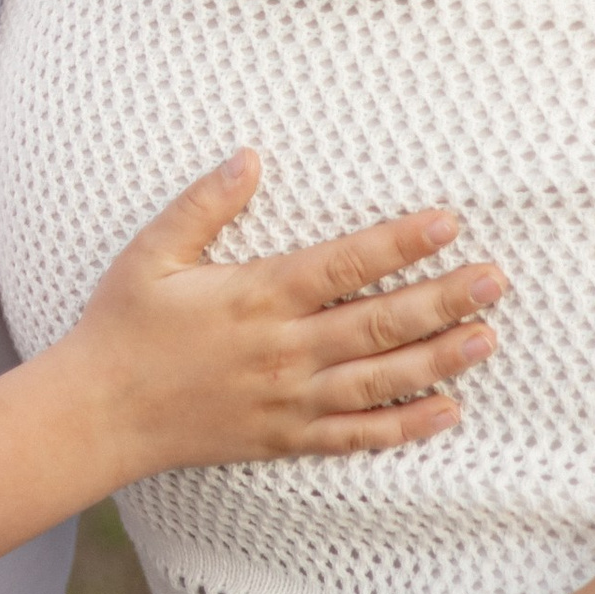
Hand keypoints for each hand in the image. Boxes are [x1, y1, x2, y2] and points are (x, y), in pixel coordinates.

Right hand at [67, 153, 506, 477]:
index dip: (399, 242)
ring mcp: (288, 400)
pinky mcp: (284, 438)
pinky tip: (447, 411)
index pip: (344, 264)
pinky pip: (355, 435)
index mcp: (257, 296)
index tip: (448, 223)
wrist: (99, 414)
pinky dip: (404, 426)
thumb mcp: (154, 251)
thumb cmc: (125, 324)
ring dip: (439, 359)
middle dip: (442, 299)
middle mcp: (283, 350)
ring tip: (487, 339)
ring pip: (379, 380)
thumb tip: (251, 155)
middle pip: (378, 322)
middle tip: (495, 280)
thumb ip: (205, 203)